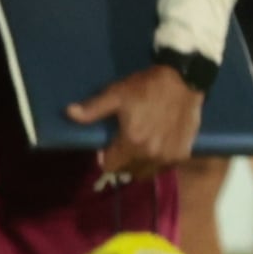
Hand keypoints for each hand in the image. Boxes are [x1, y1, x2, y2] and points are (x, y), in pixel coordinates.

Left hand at [68, 64, 201, 187]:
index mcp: (132, 143)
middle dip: (122, 162)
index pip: (110, 166)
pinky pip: (164, 167)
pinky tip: (156, 147)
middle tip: (123, 146)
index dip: (105, 158)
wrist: (184, 81)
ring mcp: (169, 156)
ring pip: (146, 172)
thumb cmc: (147, 87)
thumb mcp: (116, 95)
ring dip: (139, 165)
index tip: (108, 146)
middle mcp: (151, 155)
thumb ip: (93, 109)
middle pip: (128, 171)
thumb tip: (69, 113)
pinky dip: (157, 162)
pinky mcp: (183, 154)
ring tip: (139, 148)